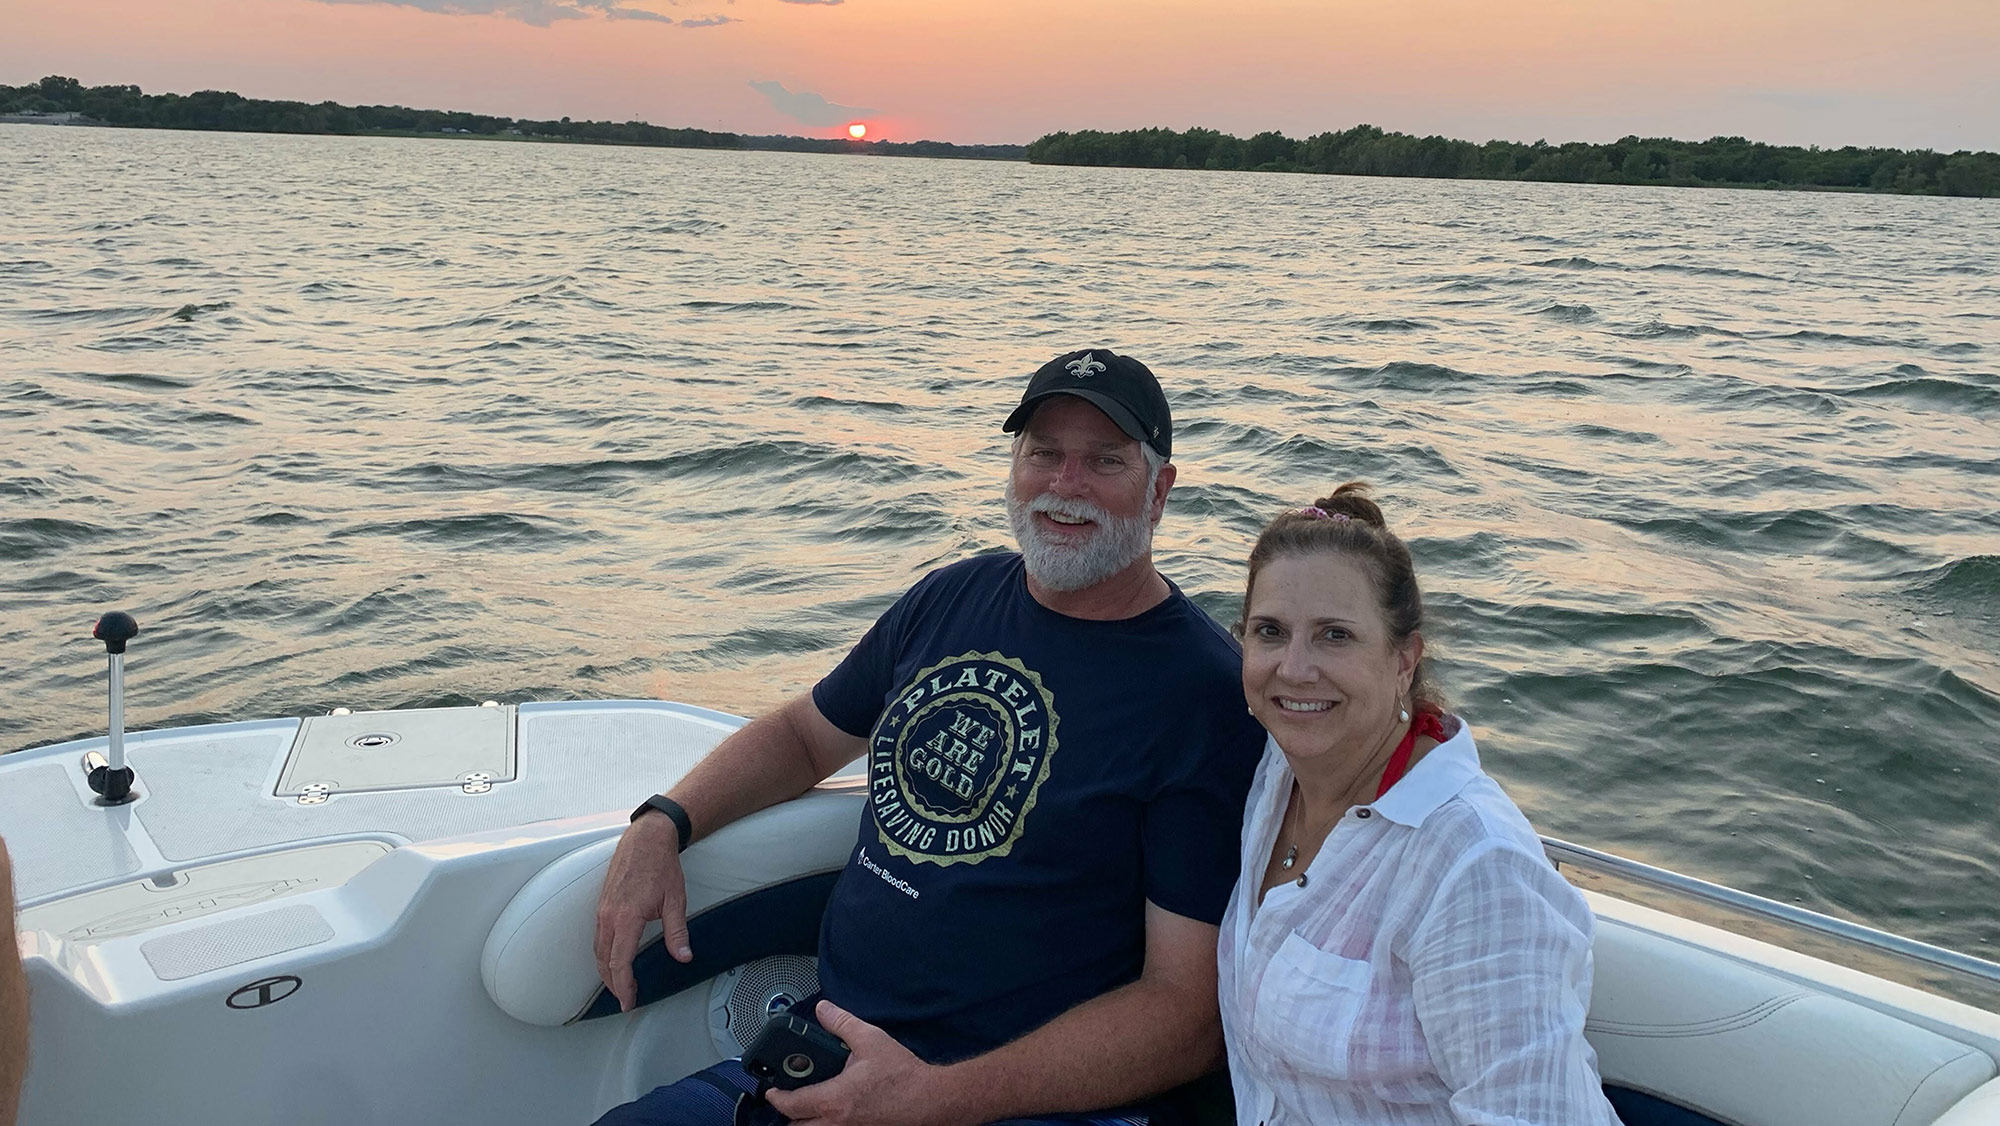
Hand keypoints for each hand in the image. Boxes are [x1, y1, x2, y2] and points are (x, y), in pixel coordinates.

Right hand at [592, 812, 691, 1011]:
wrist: (646, 839)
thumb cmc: (661, 866)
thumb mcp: (676, 900)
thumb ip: (677, 932)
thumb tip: (684, 957)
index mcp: (627, 918)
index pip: (620, 962)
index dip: (624, 986)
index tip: (629, 1001)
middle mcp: (609, 916)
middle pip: (604, 961)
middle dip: (613, 984)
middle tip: (625, 999)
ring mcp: (603, 910)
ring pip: (598, 949)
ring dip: (606, 970)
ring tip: (618, 984)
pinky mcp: (602, 904)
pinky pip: (598, 936)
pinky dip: (603, 953)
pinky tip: (612, 958)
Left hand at [764, 1001, 962, 1125]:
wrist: (930, 1100)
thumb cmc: (904, 1076)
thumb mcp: (871, 1040)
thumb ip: (842, 1024)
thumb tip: (823, 1011)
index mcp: (834, 1100)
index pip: (791, 1105)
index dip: (776, 1097)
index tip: (771, 1090)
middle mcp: (837, 1122)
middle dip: (788, 1115)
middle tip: (788, 1098)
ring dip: (806, 1121)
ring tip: (808, 1105)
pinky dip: (826, 1123)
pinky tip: (833, 1109)